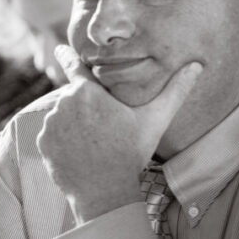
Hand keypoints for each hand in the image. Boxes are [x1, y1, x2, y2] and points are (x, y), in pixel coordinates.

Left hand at [36, 46, 202, 221]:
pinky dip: (62, 141)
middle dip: (85, 108)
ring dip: (73, 125)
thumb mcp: (155, 121)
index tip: (59, 46)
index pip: (74, 66)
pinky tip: (79, 153)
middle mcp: (64, 103)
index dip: (67, 55)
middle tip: (102, 130)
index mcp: (88, 92)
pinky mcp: (41, 142)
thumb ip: (175, 91)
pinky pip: (51, 136)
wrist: (104, 191)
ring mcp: (50, 123)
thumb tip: (197, 66)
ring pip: (62, 117)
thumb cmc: (130, 154)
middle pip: (73, 98)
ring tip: (93, 144)